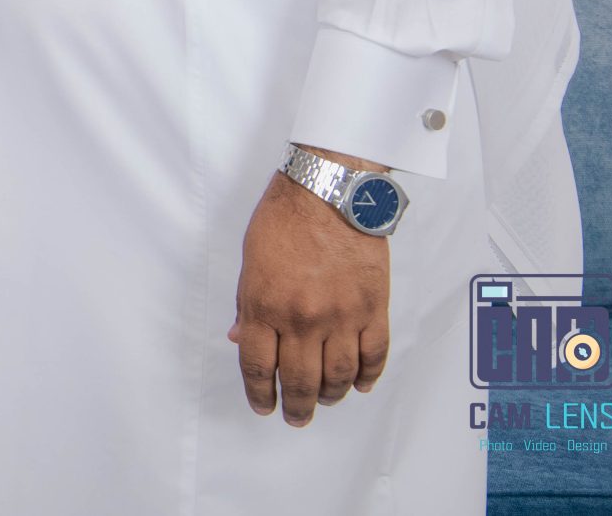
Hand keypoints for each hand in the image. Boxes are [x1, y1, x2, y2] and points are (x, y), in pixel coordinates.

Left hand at [230, 149, 391, 425]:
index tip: (263, 408)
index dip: (259, 394)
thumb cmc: (284, 218)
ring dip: (331, 396)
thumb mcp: (250, 260)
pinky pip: (374, 356)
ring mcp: (340, 317)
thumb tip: (237, 337)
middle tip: (296, 418)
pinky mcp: (372, 309)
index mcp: (263, 306)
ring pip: (338, 376)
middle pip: (298, 380)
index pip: (257, 367)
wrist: (330, 192)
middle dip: (296, 407)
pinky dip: (368, 376)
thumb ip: (245, 304)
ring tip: (326, 401)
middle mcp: (301, 319)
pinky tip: (359, 385)